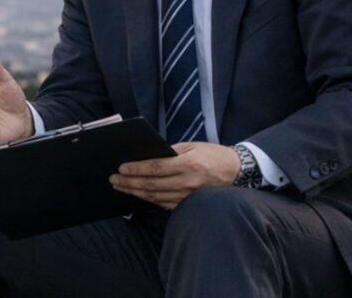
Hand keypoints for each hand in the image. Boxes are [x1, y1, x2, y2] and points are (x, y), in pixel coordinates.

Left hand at [109, 142, 240, 209]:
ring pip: (155, 197)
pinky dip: (150, 200)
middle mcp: (188, 183)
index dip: (136, 169)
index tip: (121, 168)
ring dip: (135, 192)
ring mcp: (189, 196)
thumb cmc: (214, 155)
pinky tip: (138, 195)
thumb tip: (148, 155)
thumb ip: (171, 151)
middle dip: (129, 182)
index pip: (155, 168)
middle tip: (113, 180)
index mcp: (187, 164)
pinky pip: (165, 204)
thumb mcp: (193, 146)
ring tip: (121, 187)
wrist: (238, 172)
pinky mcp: (190, 204)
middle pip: (151, 185)